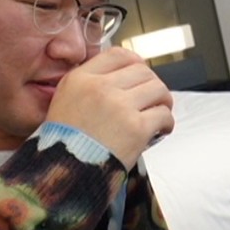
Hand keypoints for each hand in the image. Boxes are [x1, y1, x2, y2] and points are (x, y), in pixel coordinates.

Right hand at [45, 47, 173, 168]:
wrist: (64, 175)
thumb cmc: (63, 145)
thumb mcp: (64, 101)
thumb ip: (89, 84)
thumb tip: (121, 76)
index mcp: (81, 79)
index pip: (118, 54)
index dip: (135, 63)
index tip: (140, 74)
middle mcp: (101, 88)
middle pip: (143, 70)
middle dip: (151, 84)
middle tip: (152, 99)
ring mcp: (120, 106)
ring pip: (158, 89)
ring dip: (163, 101)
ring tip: (158, 112)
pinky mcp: (136, 128)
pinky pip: (164, 114)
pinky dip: (166, 122)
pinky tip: (160, 130)